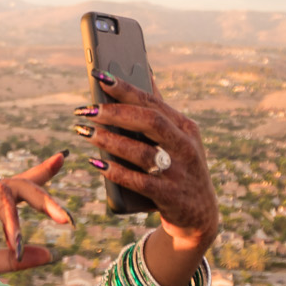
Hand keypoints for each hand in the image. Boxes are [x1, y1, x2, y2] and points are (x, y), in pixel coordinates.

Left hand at [77, 75, 218, 249]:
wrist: (200, 213)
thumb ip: (160, 109)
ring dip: (111, 142)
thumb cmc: (181, 167)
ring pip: (142, 152)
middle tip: (86, 110)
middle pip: (149, 122)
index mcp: (185, 127)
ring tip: (86, 133)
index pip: (153, 101)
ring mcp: (179, 172)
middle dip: (115, 113)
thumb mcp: (179, 138)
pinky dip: (117, 172)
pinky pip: (140, 182)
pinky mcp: (170, 196)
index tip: (100, 76)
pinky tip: (98, 163)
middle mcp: (185, 146)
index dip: (126, 88)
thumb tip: (145, 72)